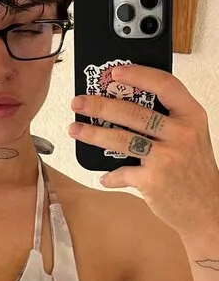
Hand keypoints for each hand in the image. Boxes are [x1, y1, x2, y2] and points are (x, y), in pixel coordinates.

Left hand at [68, 63, 218, 236]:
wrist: (207, 208)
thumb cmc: (194, 170)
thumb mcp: (192, 136)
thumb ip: (168, 120)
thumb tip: (124, 105)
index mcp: (191, 116)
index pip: (165, 85)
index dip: (138, 75)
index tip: (114, 73)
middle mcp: (181, 133)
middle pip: (134, 112)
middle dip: (100, 105)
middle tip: (79, 102)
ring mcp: (167, 157)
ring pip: (121, 139)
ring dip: (93, 134)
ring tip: (75, 129)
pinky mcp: (154, 180)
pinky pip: (122, 172)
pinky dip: (111, 176)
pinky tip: (105, 177)